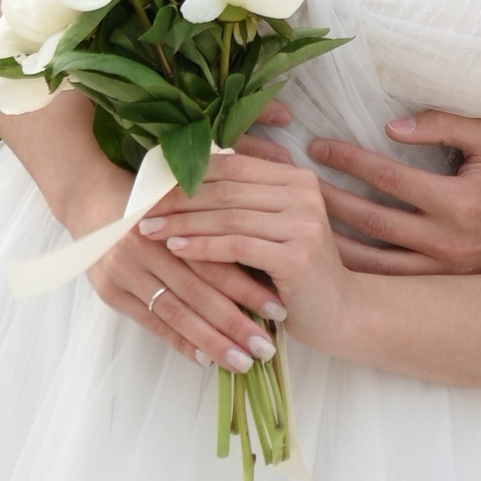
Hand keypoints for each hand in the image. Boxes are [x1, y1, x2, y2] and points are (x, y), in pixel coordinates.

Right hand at [72, 157, 282, 375]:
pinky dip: (179, 342)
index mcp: (171, 219)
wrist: (89, 197)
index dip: (248, 287)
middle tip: (266, 348)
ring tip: (242, 362)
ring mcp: (124, 271)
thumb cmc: (149, 198)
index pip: (215, 261)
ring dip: (211, 341)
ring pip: (177, 312)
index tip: (279, 309)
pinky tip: (204, 360)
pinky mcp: (110, 291)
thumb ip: (216, 219)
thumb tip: (265, 250)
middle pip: (199, 292)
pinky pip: (151, 322)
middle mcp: (146, 247)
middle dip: (236, 323)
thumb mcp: (181, 197)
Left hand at [144, 148, 352, 353]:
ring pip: (228, 215)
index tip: (150, 186)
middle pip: (226, 189)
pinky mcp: (298, 255)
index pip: (232, 166)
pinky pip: (238, 245)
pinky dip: (203, 246)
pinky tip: (176, 248)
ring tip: (149, 229)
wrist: (340, 313)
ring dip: (183, 222)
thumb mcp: (269, 230)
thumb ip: (239, 206)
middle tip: (140, 208)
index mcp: (295, 179)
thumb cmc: (293, 274)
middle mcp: (303, 193)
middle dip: (178, 199)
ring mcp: (303, 223)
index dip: (189, 174)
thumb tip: (178, 187)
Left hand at [303, 113, 480, 275]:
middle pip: (371, 221)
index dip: (349, 160)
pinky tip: (329, 260)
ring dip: (332, 243)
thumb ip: (443, 125)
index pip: (389, 177)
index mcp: (460, 202)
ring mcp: (446, 270)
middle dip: (328, 200)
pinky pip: (393, 281)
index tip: (317, 146)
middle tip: (295, 183)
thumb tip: (392, 125)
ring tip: (297, 225)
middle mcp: (449, 242)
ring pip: (375, 262)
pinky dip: (359, 272)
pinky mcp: (446, 283)